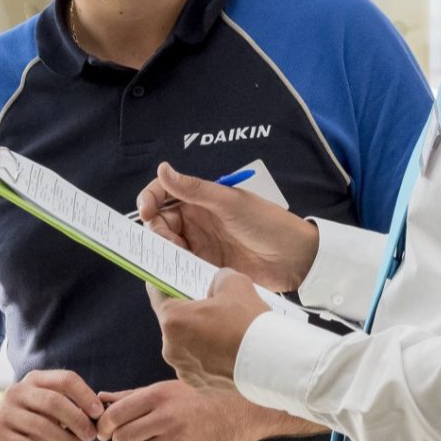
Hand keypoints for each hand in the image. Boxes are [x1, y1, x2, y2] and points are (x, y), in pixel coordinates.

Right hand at [0, 369, 102, 440]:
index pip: (65, 379)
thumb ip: (68, 406)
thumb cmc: (29, 424)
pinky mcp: (0, 438)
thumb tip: (99, 414)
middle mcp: (17, 392)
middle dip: (78, 420)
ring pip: (44, 426)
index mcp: (33, 379)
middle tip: (92, 436)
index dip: (85, 395)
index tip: (99, 413)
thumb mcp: (46, 408)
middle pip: (55, 402)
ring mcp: (5, 414)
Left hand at [95, 379, 262, 440]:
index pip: (114, 415)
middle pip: (122, 440)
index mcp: (158, 395)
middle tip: (143, 437)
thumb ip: (133, 396)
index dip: (106, 427)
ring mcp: (178, 439)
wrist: (241, 412)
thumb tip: (101, 398)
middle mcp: (166, 416)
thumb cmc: (201, 398)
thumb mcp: (168, 389)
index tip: (109, 431)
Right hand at [136, 162, 318, 292]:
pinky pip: (180, 266)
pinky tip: (179, 271)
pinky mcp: (205, 265)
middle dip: (155, 230)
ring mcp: (201, 243)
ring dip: (164, 251)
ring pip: (167, 245)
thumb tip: (163, 168)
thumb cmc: (268, 224)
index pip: (164, 193)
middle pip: (160, 221)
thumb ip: (194, 189)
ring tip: (178, 258)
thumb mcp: (230, 203)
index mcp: (202, 198)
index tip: (145, 212)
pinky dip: (174, 268)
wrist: (295, 258)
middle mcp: (198, 219)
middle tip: (168, 242)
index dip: (149, 200)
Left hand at [149, 270, 269, 391]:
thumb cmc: (249, 322)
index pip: (158, 296)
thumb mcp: (235, 283)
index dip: (163, 286)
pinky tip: (230, 351)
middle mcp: (171, 348)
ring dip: (200, 338)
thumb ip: (218, 279)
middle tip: (214, 309)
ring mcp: (184, 369)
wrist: (270, 362)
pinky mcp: (199, 385)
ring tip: (227, 333)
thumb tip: (215, 285)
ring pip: (187, 346)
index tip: (166, 282)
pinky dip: (210, 358)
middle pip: (175, 323)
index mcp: (174, 320)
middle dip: (190, 315)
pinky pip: (199, 365)